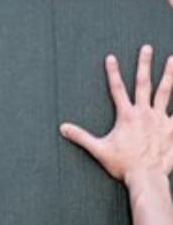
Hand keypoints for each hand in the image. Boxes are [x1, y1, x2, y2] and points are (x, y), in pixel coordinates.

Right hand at [60, 45, 172, 185]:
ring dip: (169, 75)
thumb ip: (81, 137)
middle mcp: (144, 113)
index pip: (117, 89)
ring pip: (166, 92)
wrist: (147, 176)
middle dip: (144, 64)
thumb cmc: (123, 164)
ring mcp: (161, 120)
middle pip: (144, 83)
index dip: (113, 72)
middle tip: (146, 48)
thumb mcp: (99, 150)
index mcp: (126, 116)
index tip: (111, 57)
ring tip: (172, 60)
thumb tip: (62, 128)